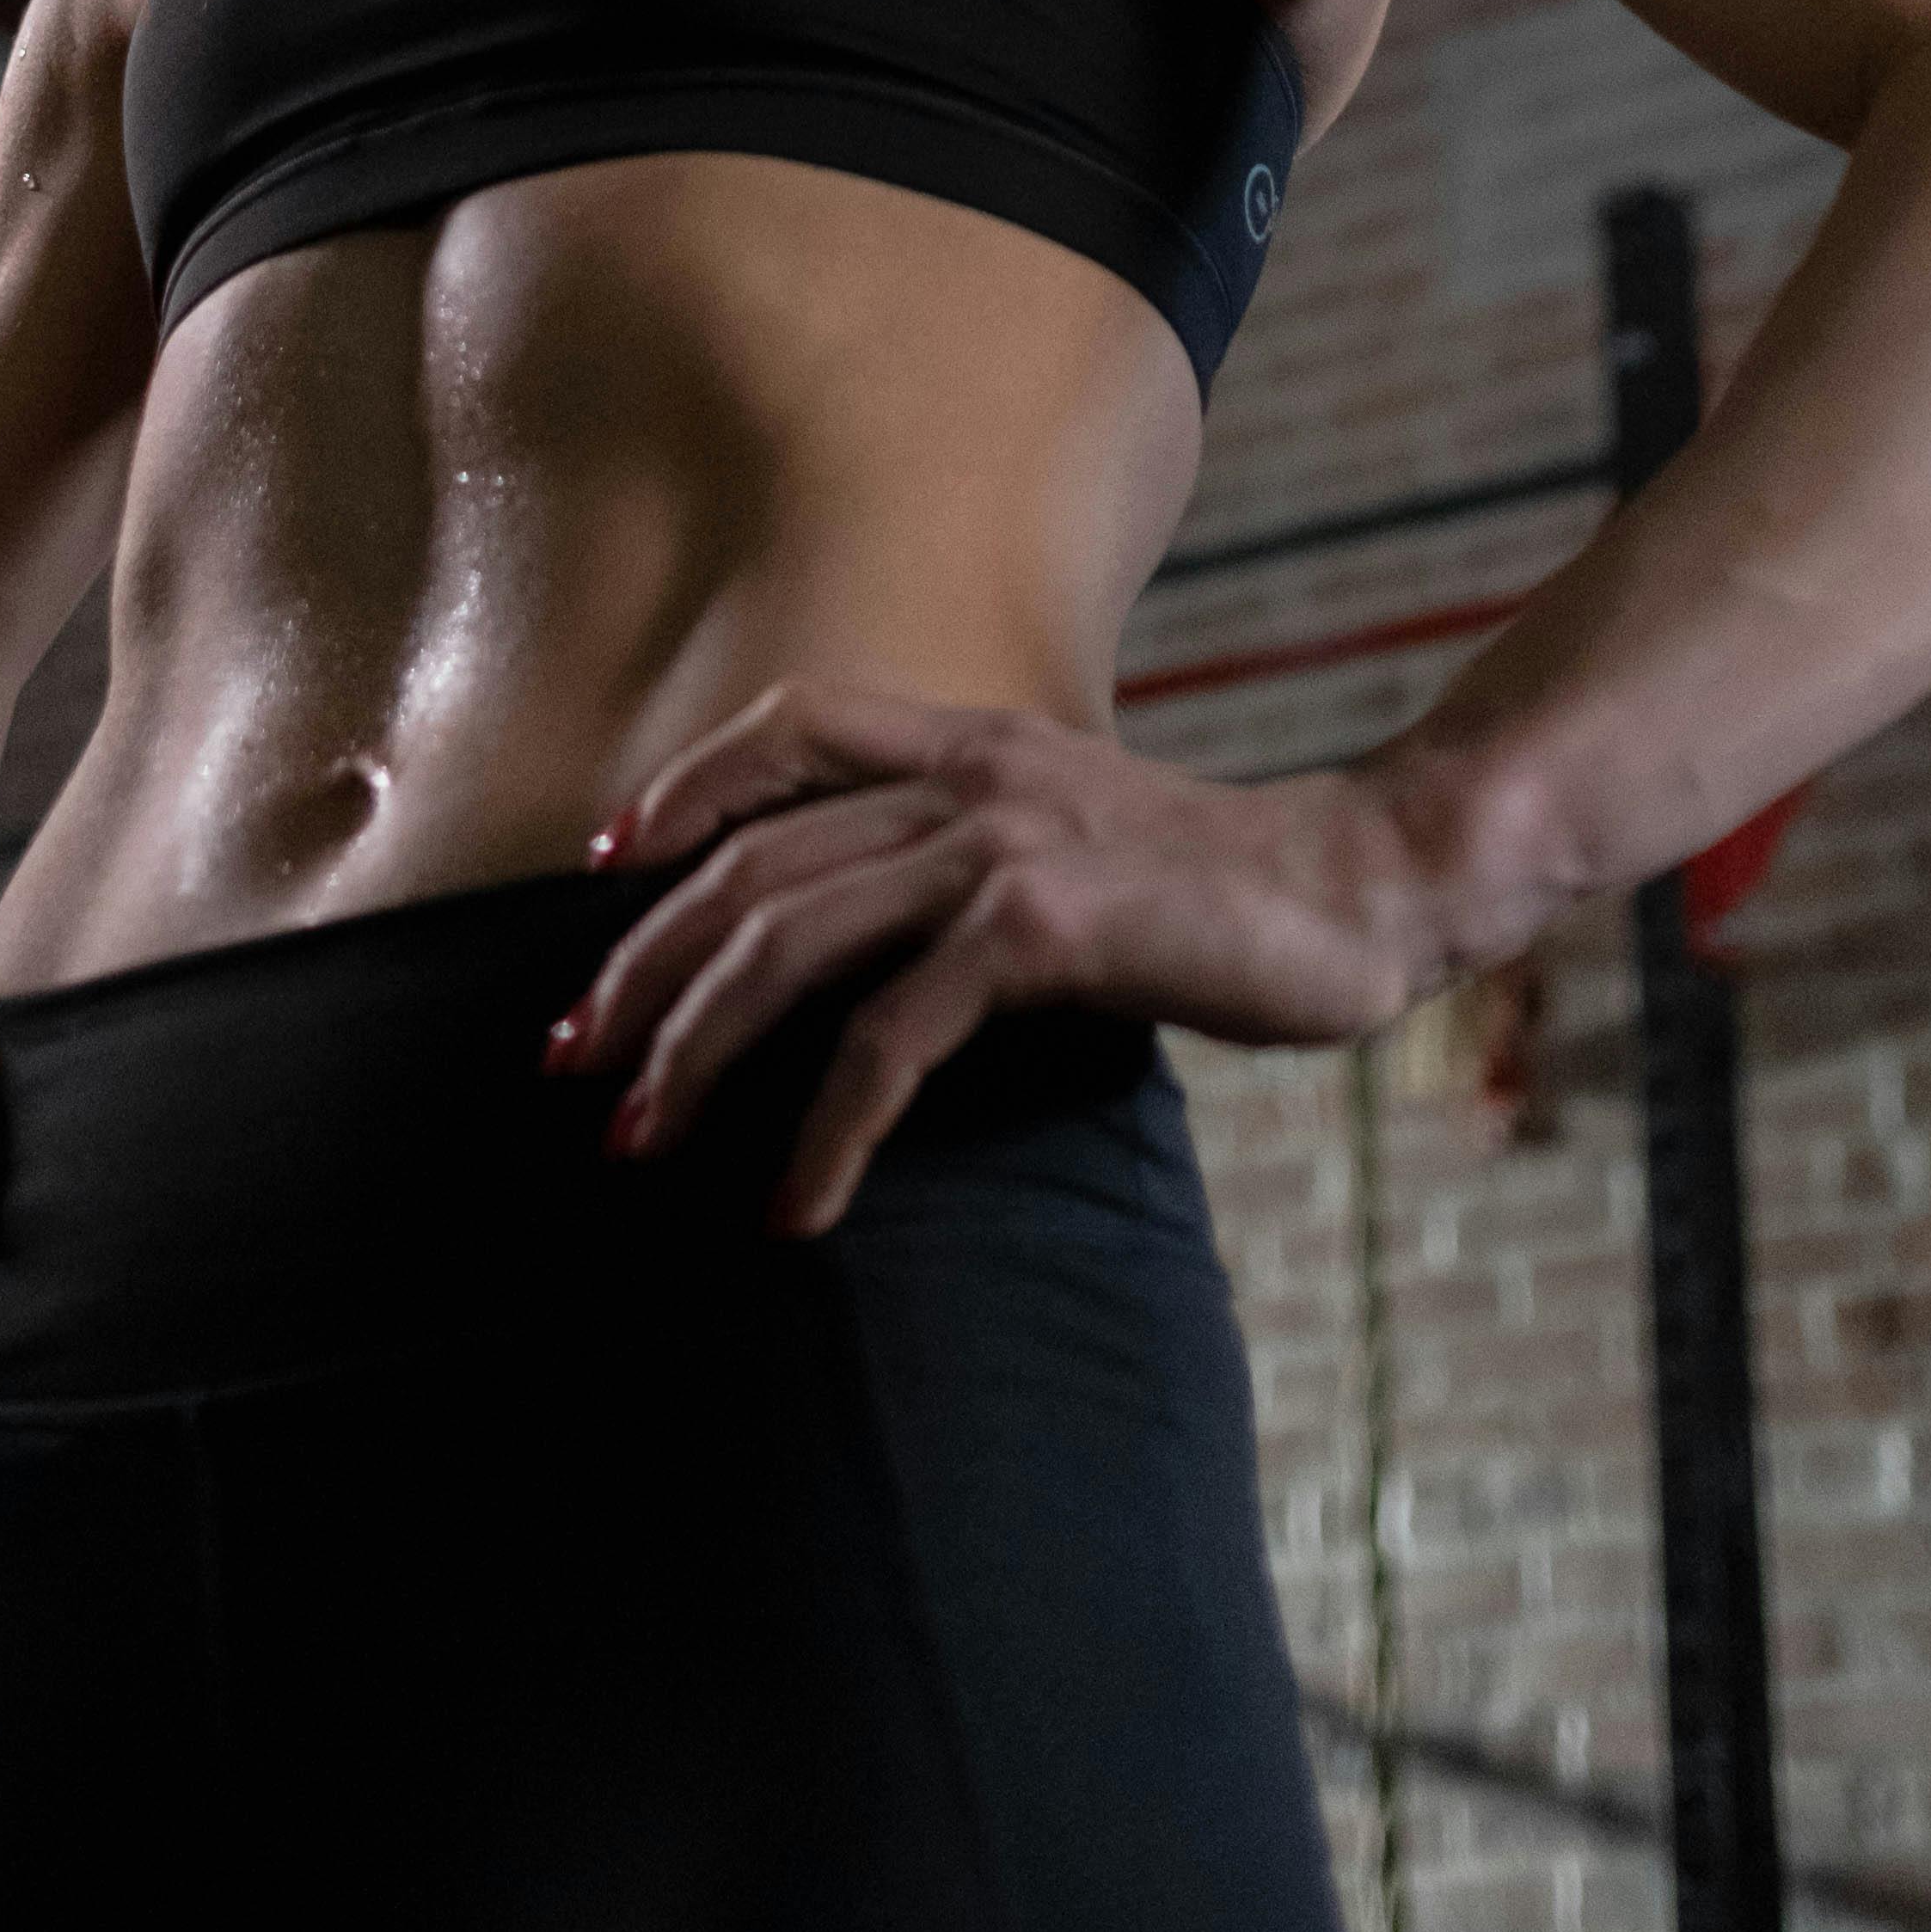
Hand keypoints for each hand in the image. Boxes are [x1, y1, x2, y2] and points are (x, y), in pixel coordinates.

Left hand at [541, 681, 1430, 1235]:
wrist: (1359, 888)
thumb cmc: (1218, 889)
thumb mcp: (1076, 838)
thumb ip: (979, 858)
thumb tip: (881, 937)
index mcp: (972, 739)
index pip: (791, 725)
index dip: (686, 786)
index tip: (606, 864)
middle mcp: (968, 775)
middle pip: (752, 861)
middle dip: (642, 967)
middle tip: (571, 1061)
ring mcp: (999, 846)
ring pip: (791, 940)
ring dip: (695, 1048)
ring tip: (636, 1141)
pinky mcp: (1041, 930)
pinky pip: (891, 1037)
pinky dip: (826, 1129)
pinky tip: (795, 1205)